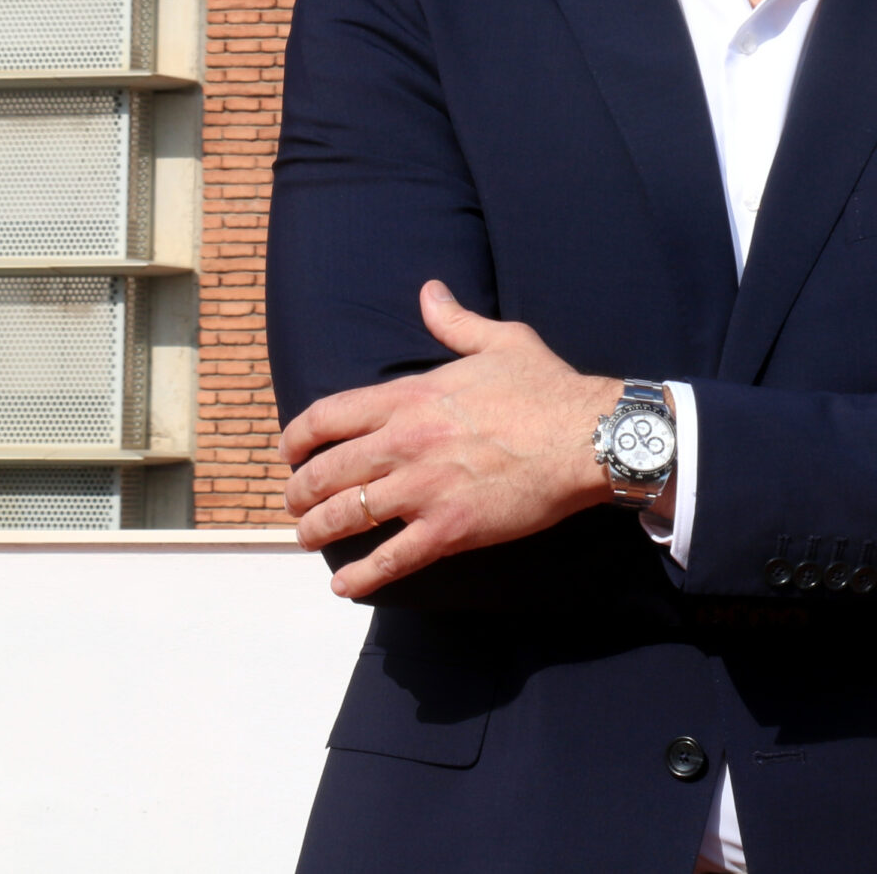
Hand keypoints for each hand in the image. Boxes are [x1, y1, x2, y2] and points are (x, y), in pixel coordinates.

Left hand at [278, 281, 621, 598]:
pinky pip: (392, 559)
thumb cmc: (547, 388)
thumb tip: (430, 292)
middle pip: (325, 471)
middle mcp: (406, 442)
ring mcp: (425, 488)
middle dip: (298, 492)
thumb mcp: (500, 340)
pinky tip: (345, 585)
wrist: (587, 436)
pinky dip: (361, 576)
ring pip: (347, 515)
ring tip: (308, 538)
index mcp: (410, 397)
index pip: (327, 416)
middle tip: (294, 503)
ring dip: (317, 532)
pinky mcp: (450, 528)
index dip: (296, 438)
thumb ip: (454, 321)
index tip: (289, 453)